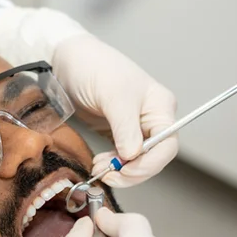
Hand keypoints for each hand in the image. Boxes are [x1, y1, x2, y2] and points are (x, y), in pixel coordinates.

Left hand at [53, 33, 177, 187]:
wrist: (69, 60)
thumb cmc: (95, 67)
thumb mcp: (113, 96)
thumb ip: (125, 128)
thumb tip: (133, 155)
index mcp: (160, 107)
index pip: (167, 145)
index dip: (150, 163)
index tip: (126, 171)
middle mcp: (151, 118)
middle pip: (153, 157)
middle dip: (132, 170)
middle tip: (109, 176)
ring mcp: (133, 126)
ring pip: (136, 160)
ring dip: (120, 170)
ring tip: (100, 169)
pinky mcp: (116, 132)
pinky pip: (121, 156)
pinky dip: (112, 164)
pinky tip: (100, 163)